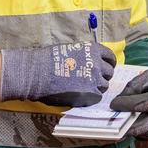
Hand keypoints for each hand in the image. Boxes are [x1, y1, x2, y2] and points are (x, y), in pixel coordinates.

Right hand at [0, 42, 115, 106]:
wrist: (37, 73)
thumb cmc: (48, 60)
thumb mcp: (71, 50)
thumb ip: (85, 56)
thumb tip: (91, 62)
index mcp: (92, 49)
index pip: (110, 58)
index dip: (108, 64)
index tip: (104, 68)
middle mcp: (97, 63)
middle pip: (109, 73)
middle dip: (102, 76)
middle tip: (92, 80)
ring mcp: (95, 79)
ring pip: (104, 86)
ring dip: (97, 88)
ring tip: (83, 89)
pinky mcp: (89, 94)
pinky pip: (97, 97)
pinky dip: (91, 97)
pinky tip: (80, 95)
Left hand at [110, 69, 147, 139]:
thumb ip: (136, 84)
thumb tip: (120, 98)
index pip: (141, 105)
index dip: (125, 105)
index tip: (113, 104)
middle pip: (138, 127)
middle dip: (122, 124)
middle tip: (109, 119)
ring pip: (137, 132)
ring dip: (123, 127)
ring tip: (112, 121)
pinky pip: (139, 133)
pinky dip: (128, 128)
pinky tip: (120, 121)